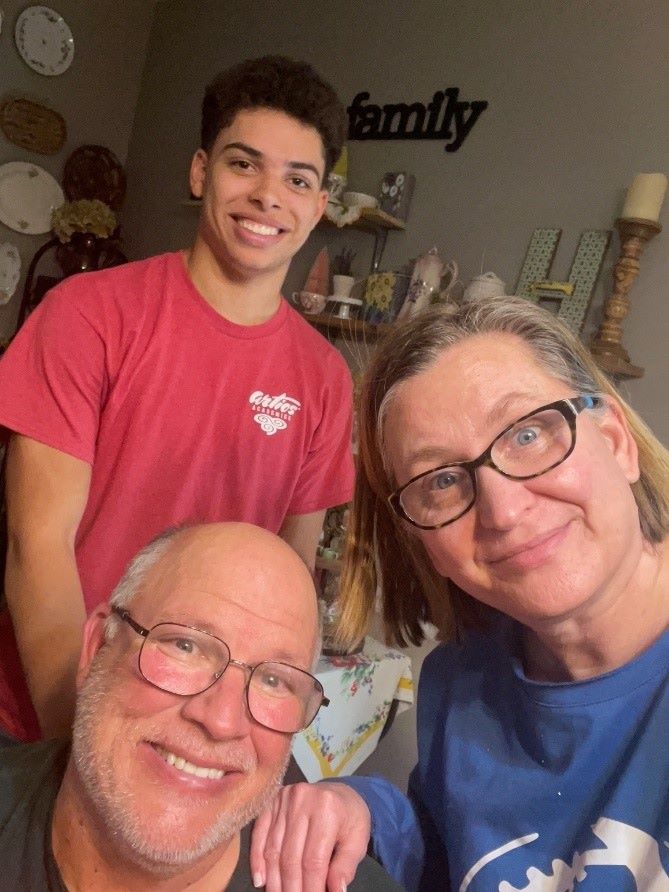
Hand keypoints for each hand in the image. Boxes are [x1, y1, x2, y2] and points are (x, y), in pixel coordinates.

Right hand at [250, 781, 370, 890]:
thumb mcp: (358, 840)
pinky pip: (259, 833)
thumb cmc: (350, 818)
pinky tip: (261, 881)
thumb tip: (336, 891)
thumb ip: (345, 867)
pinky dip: (257, 859)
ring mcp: (284, 799)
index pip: (313, 860)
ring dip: (274, 880)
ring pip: (273, 849)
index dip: (311, 888)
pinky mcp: (271, 801)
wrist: (340, 792)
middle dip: (291, 888)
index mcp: (327, 809)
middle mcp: (302, 800)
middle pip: (290, 857)